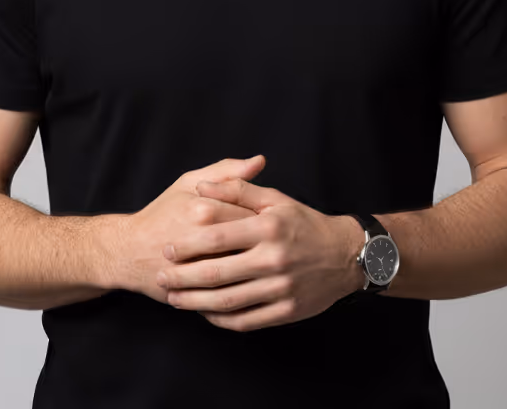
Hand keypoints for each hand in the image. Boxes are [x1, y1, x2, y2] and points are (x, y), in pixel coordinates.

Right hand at [121, 155, 266, 303]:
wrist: (129, 251)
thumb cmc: (163, 213)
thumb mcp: (189, 183)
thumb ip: (227, 172)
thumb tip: (260, 160)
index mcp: (205, 209)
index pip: (253, 213)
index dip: (267, 217)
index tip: (271, 220)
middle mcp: (203, 239)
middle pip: (252, 243)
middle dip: (265, 244)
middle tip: (269, 243)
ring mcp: (199, 269)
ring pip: (245, 270)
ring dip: (257, 267)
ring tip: (259, 261)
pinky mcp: (197, 293)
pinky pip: (232, 292)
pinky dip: (244, 288)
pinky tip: (247, 281)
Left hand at [156, 176, 356, 330]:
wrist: (345, 255)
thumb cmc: (305, 222)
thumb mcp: (275, 198)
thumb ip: (238, 189)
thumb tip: (203, 186)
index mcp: (268, 228)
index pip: (218, 238)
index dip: (188, 245)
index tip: (167, 250)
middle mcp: (274, 259)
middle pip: (217, 273)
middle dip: (184, 278)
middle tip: (162, 278)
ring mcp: (280, 288)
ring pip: (228, 301)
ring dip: (196, 303)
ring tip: (175, 299)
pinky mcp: (286, 311)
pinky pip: (246, 320)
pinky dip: (221, 320)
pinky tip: (205, 314)